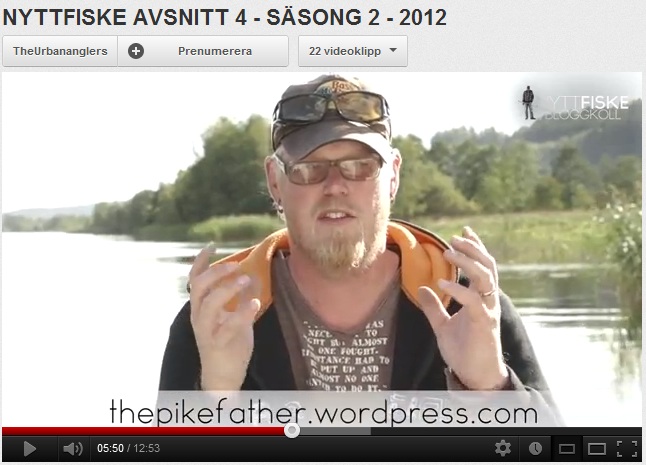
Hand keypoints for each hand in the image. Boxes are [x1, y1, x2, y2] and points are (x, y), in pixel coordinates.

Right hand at [187, 244, 259, 390]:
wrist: (223, 376)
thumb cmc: (229, 344)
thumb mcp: (235, 315)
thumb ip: (240, 298)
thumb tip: (252, 276)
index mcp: (201, 307)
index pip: (195, 279)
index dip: (201, 261)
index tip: (212, 245)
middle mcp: (199, 316)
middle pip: (199, 287)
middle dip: (217, 272)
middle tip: (237, 265)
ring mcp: (206, 330)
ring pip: (208, 304)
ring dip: (227, 288)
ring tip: (246, 280)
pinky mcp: (218, 344)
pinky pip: (227, 327)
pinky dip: (241, 313)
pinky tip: (255, 304)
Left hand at [418, 227, 507, 389]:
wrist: (475, 377)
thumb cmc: (464, 352)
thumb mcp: (443, 325)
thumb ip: (434, 307)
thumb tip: (422, 287)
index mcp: (481, 299)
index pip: (483, 267)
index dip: (476, 247)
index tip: (464, 231)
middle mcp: (488, 301)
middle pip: (488, 267)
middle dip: (472, 249)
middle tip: (455, 238)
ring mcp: (488, 311)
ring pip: (485, 278)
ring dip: (468, 262)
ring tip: (449, 252)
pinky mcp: (483, 323)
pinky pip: (473, 301)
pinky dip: (458, 289)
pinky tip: (441, 283)